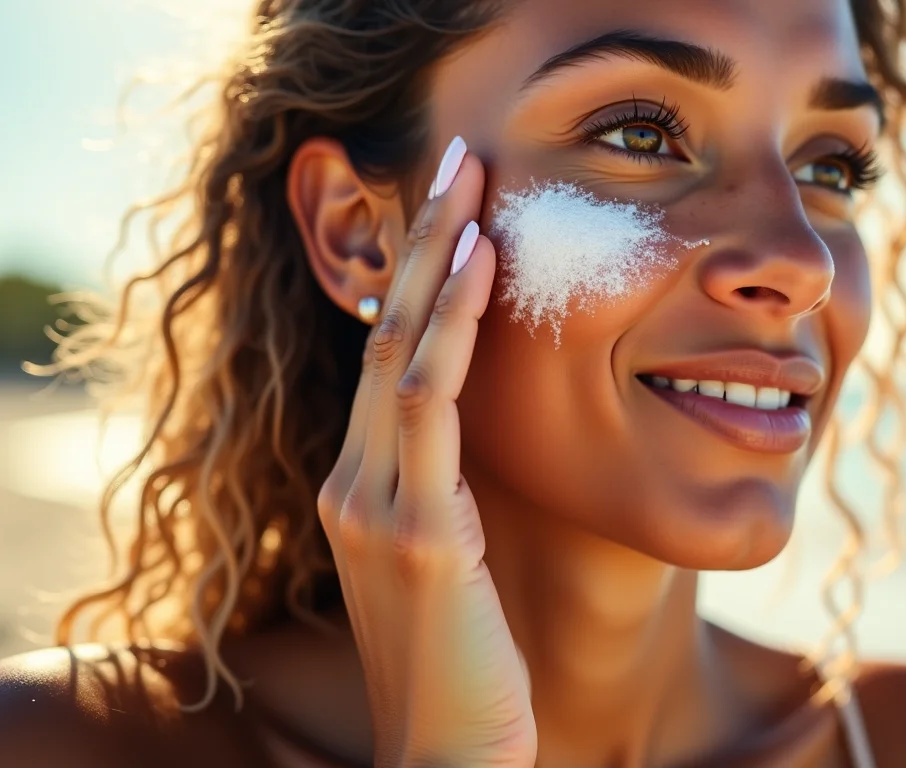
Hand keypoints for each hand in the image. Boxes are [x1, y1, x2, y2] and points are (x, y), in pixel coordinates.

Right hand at [316, 144, 535, 767]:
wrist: (451, 758)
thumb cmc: (468, 664)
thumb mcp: (454, 560)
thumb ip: (452, 492)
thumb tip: (491, 437)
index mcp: (365, 488)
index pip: (388, 358)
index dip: (417, 278)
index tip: (455, 208)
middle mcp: (354, 483)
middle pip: (384, 333)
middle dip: (420, 239)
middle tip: (458, 156)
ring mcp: (374, 503)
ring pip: (400, 348)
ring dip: (434, 256)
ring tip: (470, 178)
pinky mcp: (411, 530)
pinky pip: (427, 400)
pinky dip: (451, 324)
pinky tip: (478, 262)